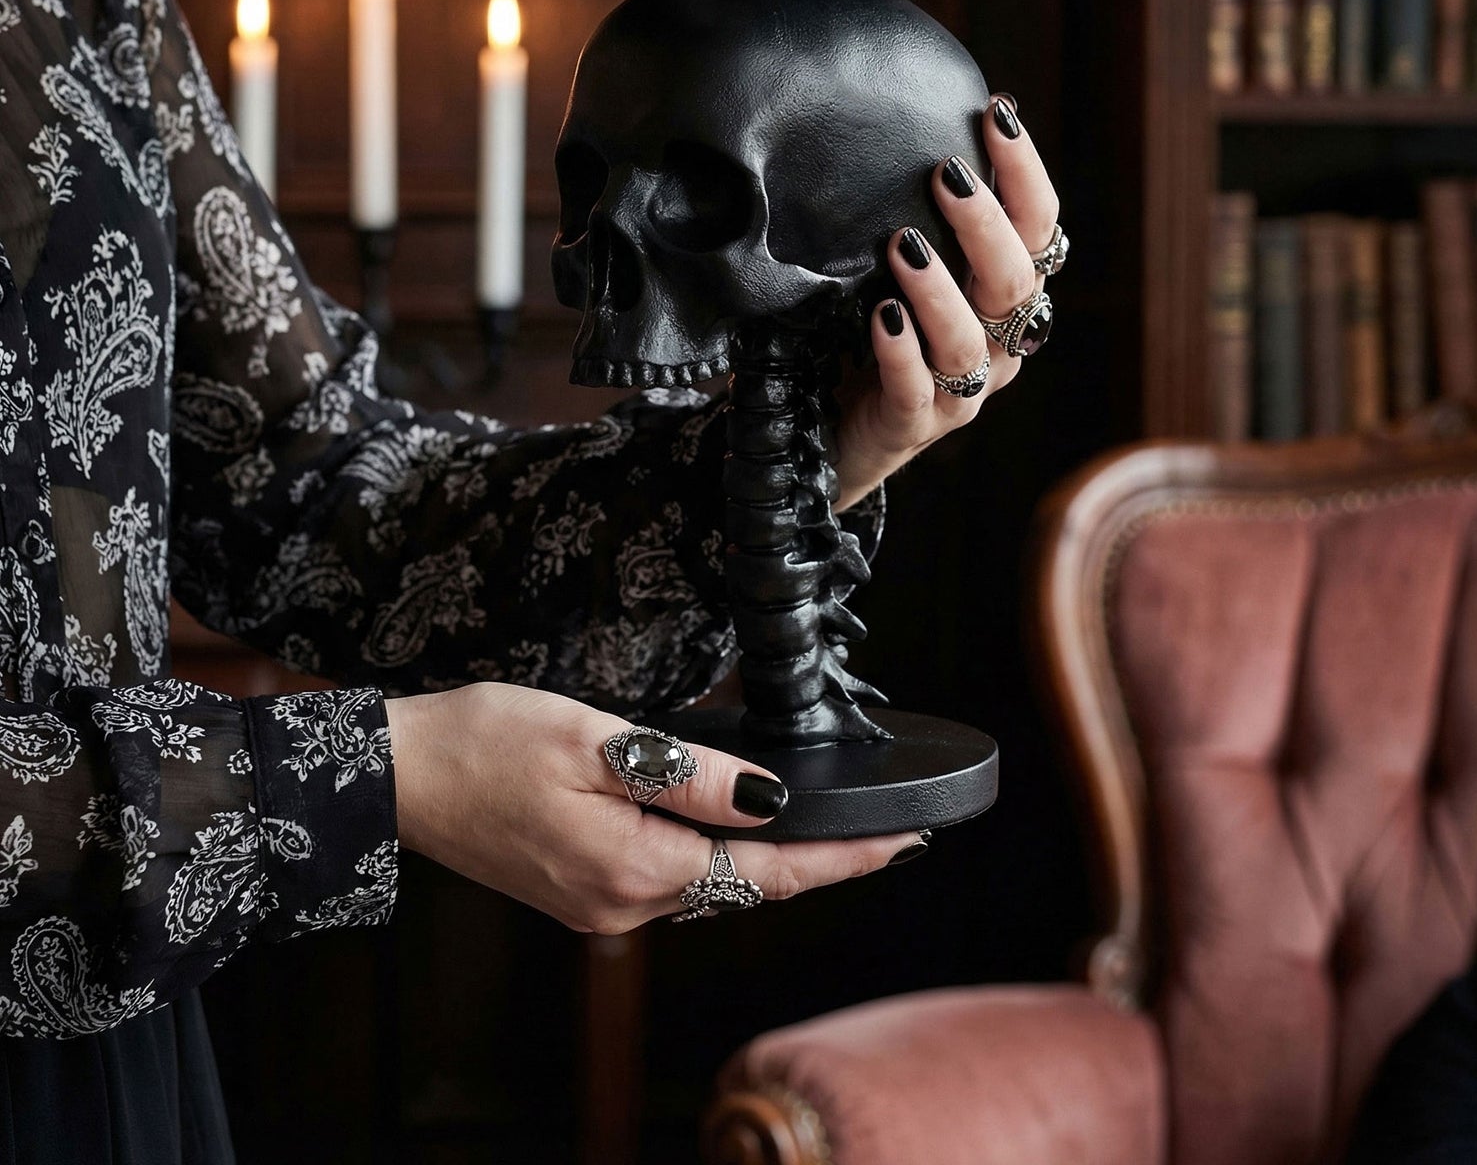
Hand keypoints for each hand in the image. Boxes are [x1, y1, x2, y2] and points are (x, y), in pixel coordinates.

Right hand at [385, 683, 921, 931]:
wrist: (398, 778)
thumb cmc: (485, 744)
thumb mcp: (596, 740)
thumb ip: (689, 775)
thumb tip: (768, 800)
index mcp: (634, 869)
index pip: (767, 871)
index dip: (845, 858)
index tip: (907, 843)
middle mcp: (623, 905)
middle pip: (746, 885)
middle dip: (820, 862)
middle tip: (890, 835)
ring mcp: (600, 905)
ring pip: (710, 882)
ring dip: (771, 860)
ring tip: (833, 832)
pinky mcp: (581, 890)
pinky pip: (672, 875)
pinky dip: (718, 854)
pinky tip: (737, 827)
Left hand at [836, 93, 1058, 507]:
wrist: (839, 430)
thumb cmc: (880, 331)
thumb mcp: (910, 269)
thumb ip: (927, 216)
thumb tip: (918, 125)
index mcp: (1006, 298)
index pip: (1038, 228)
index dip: (1025, 173)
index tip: (997, 114)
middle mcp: (997, 345)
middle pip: (1015, 284)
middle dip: (986, 225)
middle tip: (948, 174)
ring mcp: (959, 392)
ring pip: (969, 344)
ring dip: (940, 290)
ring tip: (903, 245)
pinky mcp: (911, 425)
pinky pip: (915, 392)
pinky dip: (901, 353)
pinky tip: (881, 317)